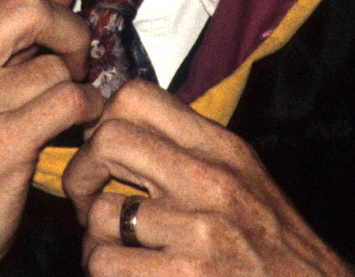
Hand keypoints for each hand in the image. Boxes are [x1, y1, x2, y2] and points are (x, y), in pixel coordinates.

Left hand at [63, 83, 354, 276]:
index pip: (136, 96)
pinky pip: (105, 263)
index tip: (103, 158)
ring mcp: (199, 230)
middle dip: (82, 175)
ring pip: (99, 214)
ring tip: (117, 253)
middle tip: (90, 203)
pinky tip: (130, 276)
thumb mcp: (243, 178)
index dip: (101, 123)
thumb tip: (122, 131)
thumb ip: (190, 152)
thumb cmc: (272, 244)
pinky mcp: (185, 275)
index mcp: (221, 148)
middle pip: (108, 139)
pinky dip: (107, 272)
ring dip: (94, 242)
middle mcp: (210, 179)